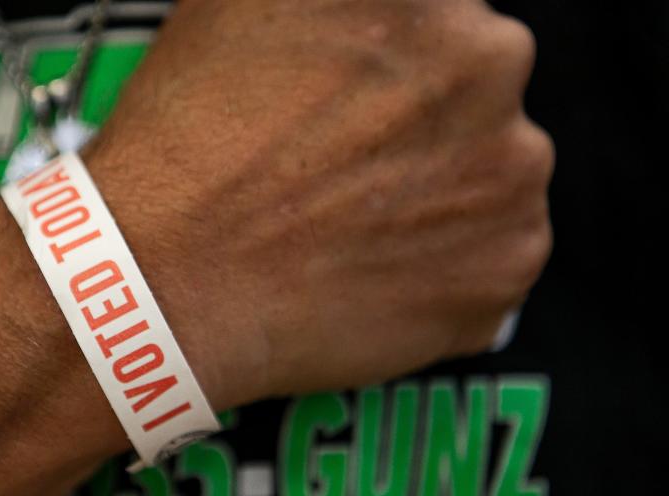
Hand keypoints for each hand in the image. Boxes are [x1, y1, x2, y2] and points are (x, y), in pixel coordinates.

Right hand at [84, 0, 553, 406]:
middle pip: (473, 95)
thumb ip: (328, 0)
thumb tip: (349, 16)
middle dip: (419, 127)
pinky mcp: (503, 271)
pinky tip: (371, 272)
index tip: (354, 100)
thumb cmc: (190, 146)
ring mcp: (512, 175)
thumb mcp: (240, 4)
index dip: (388, 67)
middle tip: (342, 169)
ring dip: (439, 197)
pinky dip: (444, 269)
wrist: (169, 281)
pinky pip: (489, 259)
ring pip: (490, 177)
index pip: (438, 25)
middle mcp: (492, 68)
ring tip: (350, 227)